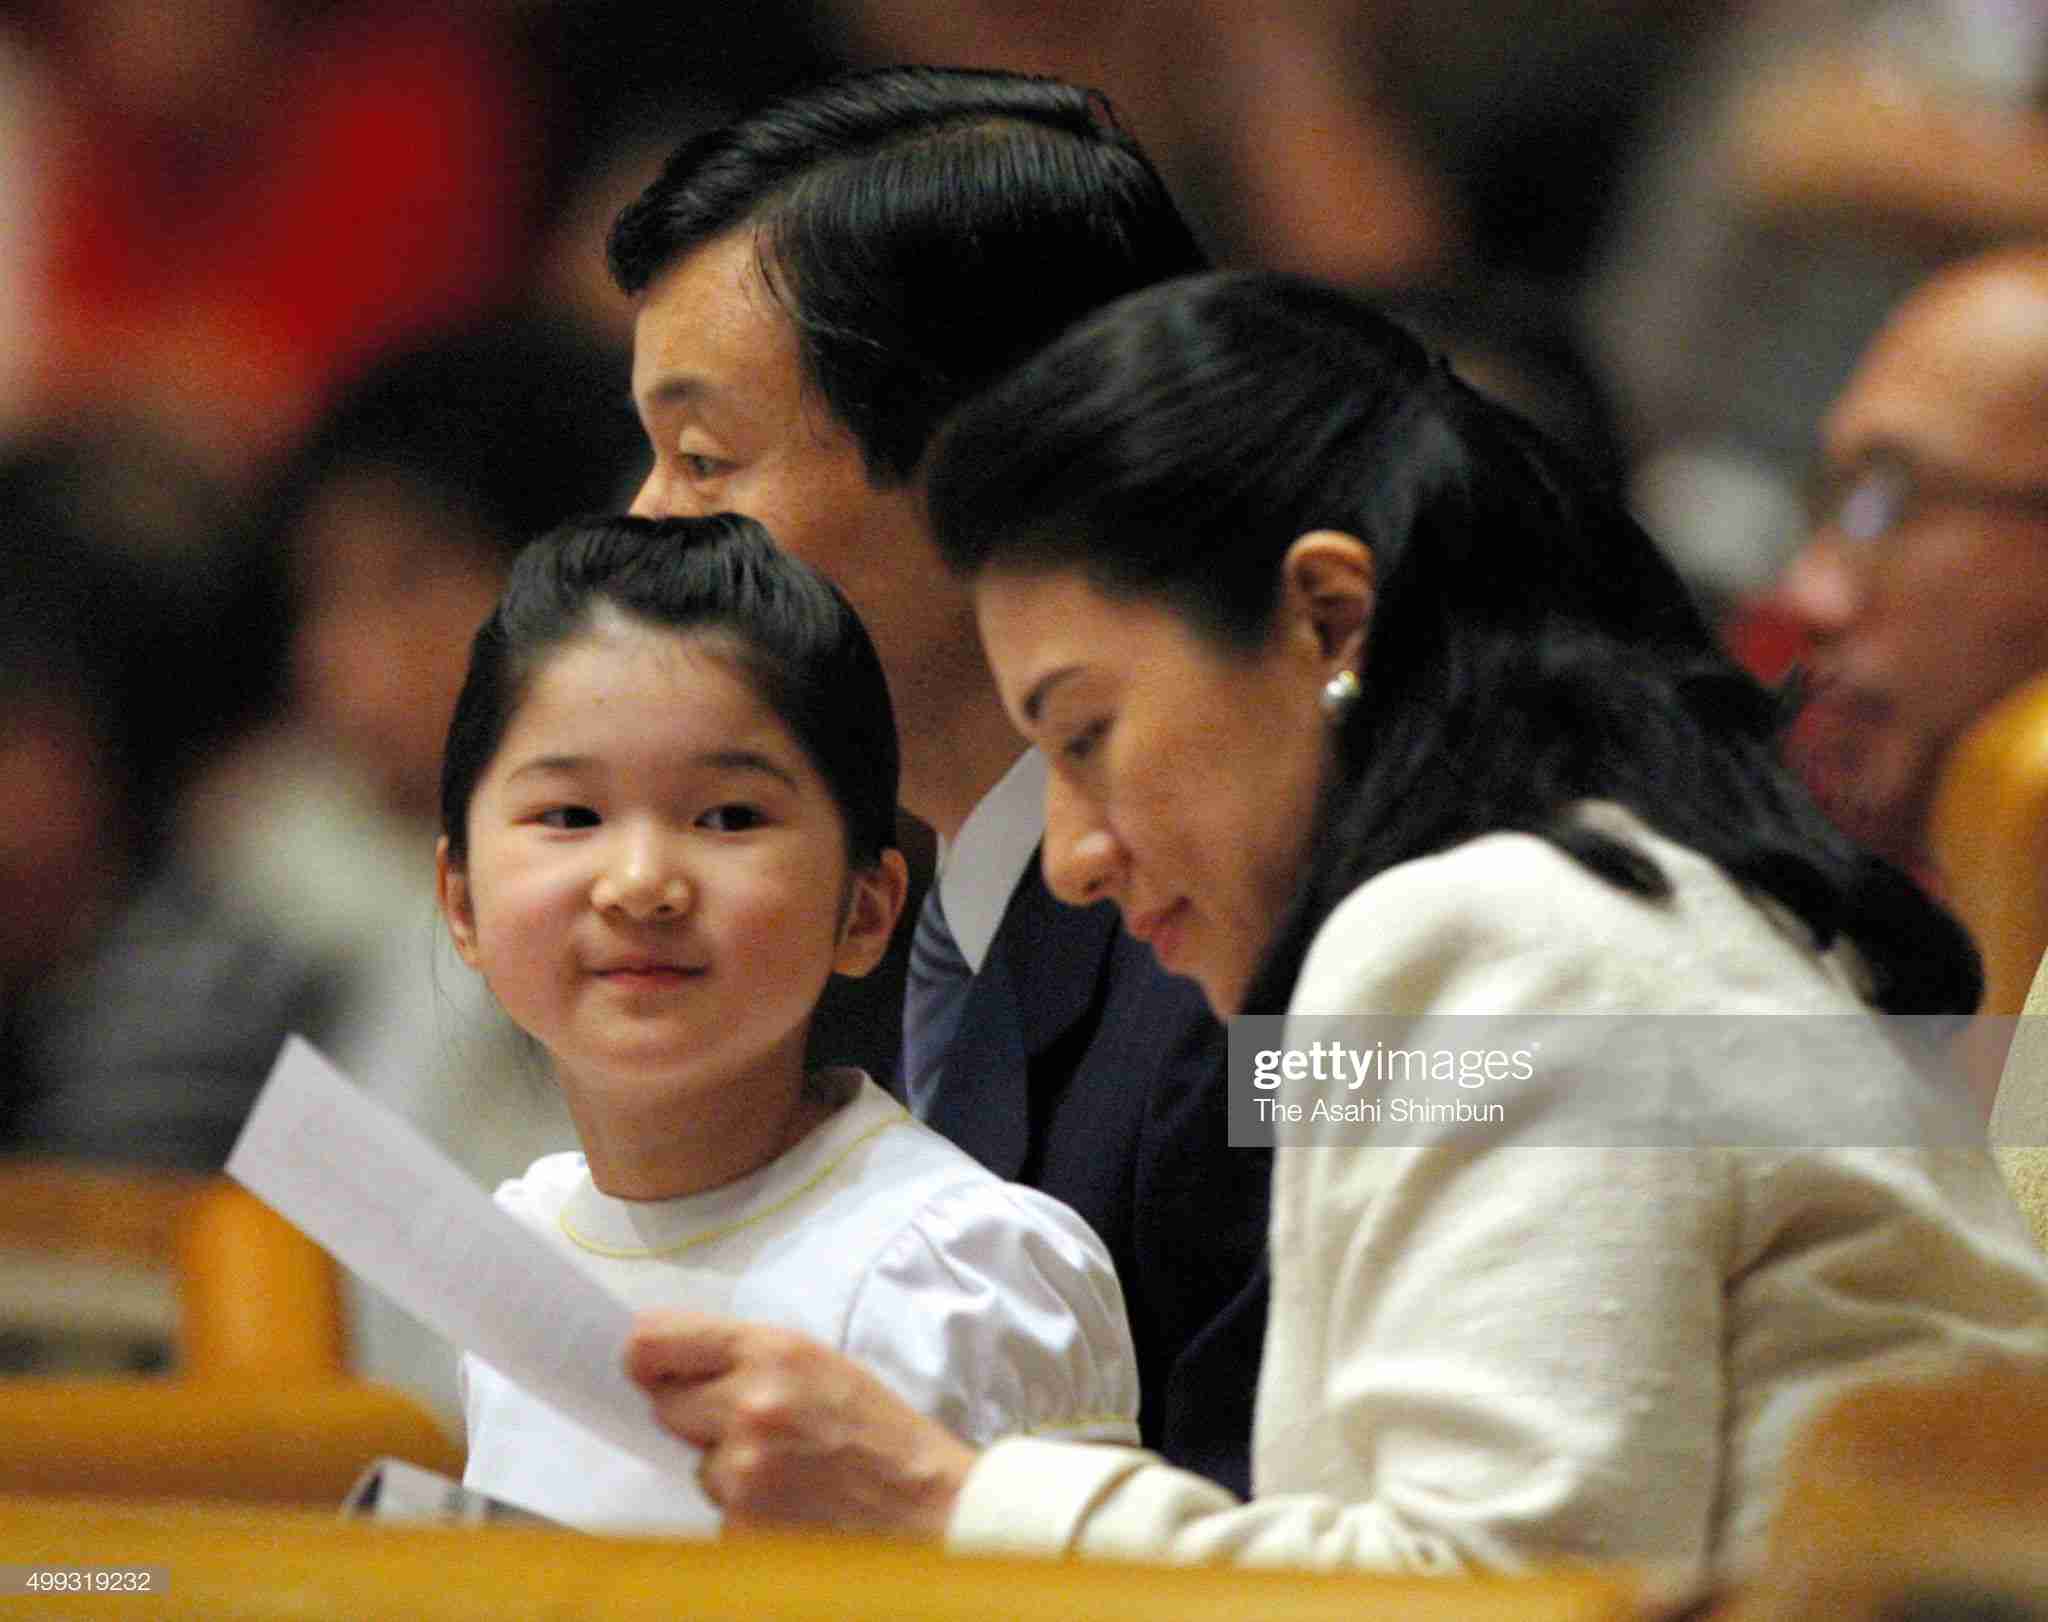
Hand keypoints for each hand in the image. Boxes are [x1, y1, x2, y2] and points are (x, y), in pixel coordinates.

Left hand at [625, 1309, 978, 1537]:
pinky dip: (745, 1511)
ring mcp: (744, 1472)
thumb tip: (671, 1366)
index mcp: (771, 1351)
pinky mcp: (743, 1526)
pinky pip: (718, 1511)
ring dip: (727, 1468)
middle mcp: (749, 1405)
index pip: (655, 1342)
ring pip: (697, 1464)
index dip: (648, 1357)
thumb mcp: (819, 1364)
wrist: (930, 1508)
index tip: (651, 1368)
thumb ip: (747, 1358)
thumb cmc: (882, 1434)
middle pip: (666, 1406)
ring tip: (787, 1470)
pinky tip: (792, 1504)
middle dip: (698, 1416)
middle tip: (749, 1426)